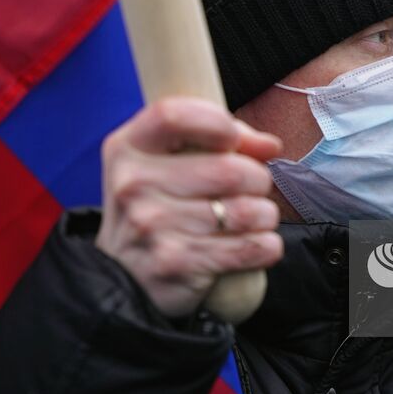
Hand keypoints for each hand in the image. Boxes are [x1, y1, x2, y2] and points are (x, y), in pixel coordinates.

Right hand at [95, 97, 283, 317]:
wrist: (123, 277)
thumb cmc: (158, 208)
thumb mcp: (166, 163)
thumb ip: (217, 141)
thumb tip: (269, 145)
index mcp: (127, 148)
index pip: (173, 116)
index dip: (216, 122)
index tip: (232, 139)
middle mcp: (132, 185)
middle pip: (228, 169)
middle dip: (257, 179)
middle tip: (253, 188)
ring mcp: (150, 226)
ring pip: (245, 210)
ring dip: (265, 214)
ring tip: (256, 217)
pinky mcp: (174, 263)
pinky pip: (249, 247)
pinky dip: (266, 245)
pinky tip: (256, 243)